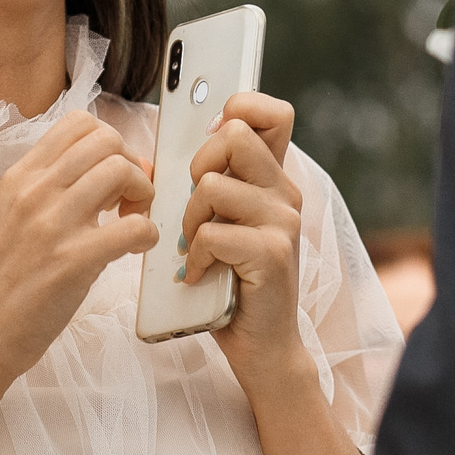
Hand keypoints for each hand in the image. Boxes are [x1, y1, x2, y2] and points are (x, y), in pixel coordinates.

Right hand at [0, 110, 156, 419]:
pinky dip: (147, 235)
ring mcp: (53, 225)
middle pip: (106, 140)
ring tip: (132, 222)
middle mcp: (34, 191)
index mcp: (19, 177)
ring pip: (121, 172)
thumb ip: (52, 190)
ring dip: (143, 195)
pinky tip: (133, 250)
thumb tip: (112, 170)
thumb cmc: (1, 282)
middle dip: (131, 165)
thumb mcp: (13, 217)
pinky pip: (134, 227)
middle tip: (127, 201)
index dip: (110, 143)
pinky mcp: (73, 261)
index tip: (112, 176)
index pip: (78, 123)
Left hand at [178, 94, 305, 390]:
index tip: (211, 139)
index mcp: (272, 178)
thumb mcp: (221, 222)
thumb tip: (169, 149)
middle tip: (195, 207)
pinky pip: (211, 233)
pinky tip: (197, 274)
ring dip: (188, 220)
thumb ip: (209, 183)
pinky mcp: (272, 253)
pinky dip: (193, 257)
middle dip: (197, 167)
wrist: (261, 345)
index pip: (271, 112)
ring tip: (194, 247)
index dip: (238, 109)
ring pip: (212, 186)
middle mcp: (285, 192)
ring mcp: (283, 222)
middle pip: (232, 135)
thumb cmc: (231, 281)